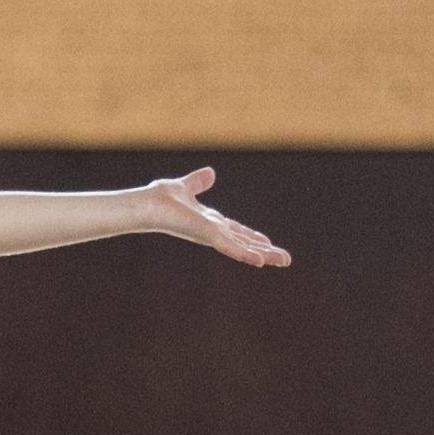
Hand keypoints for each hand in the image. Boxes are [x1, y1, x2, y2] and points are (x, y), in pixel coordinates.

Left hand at [140, 166, 286, 268]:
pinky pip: (230, 247)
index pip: (236, 231)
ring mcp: (211, 235)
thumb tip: (210, 172)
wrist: (148, 204)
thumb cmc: (160, 199)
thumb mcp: (185, 187)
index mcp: (210, 221)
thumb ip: (198, 182)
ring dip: (264, 254)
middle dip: (265, 250)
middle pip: (245, 242)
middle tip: (285, 260)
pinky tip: (261, 261)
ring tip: (283, 261)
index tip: (267, 242)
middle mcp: (213, 231)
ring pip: (243, 248)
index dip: (252, 237)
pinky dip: (246, 254)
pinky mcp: (208, 236)